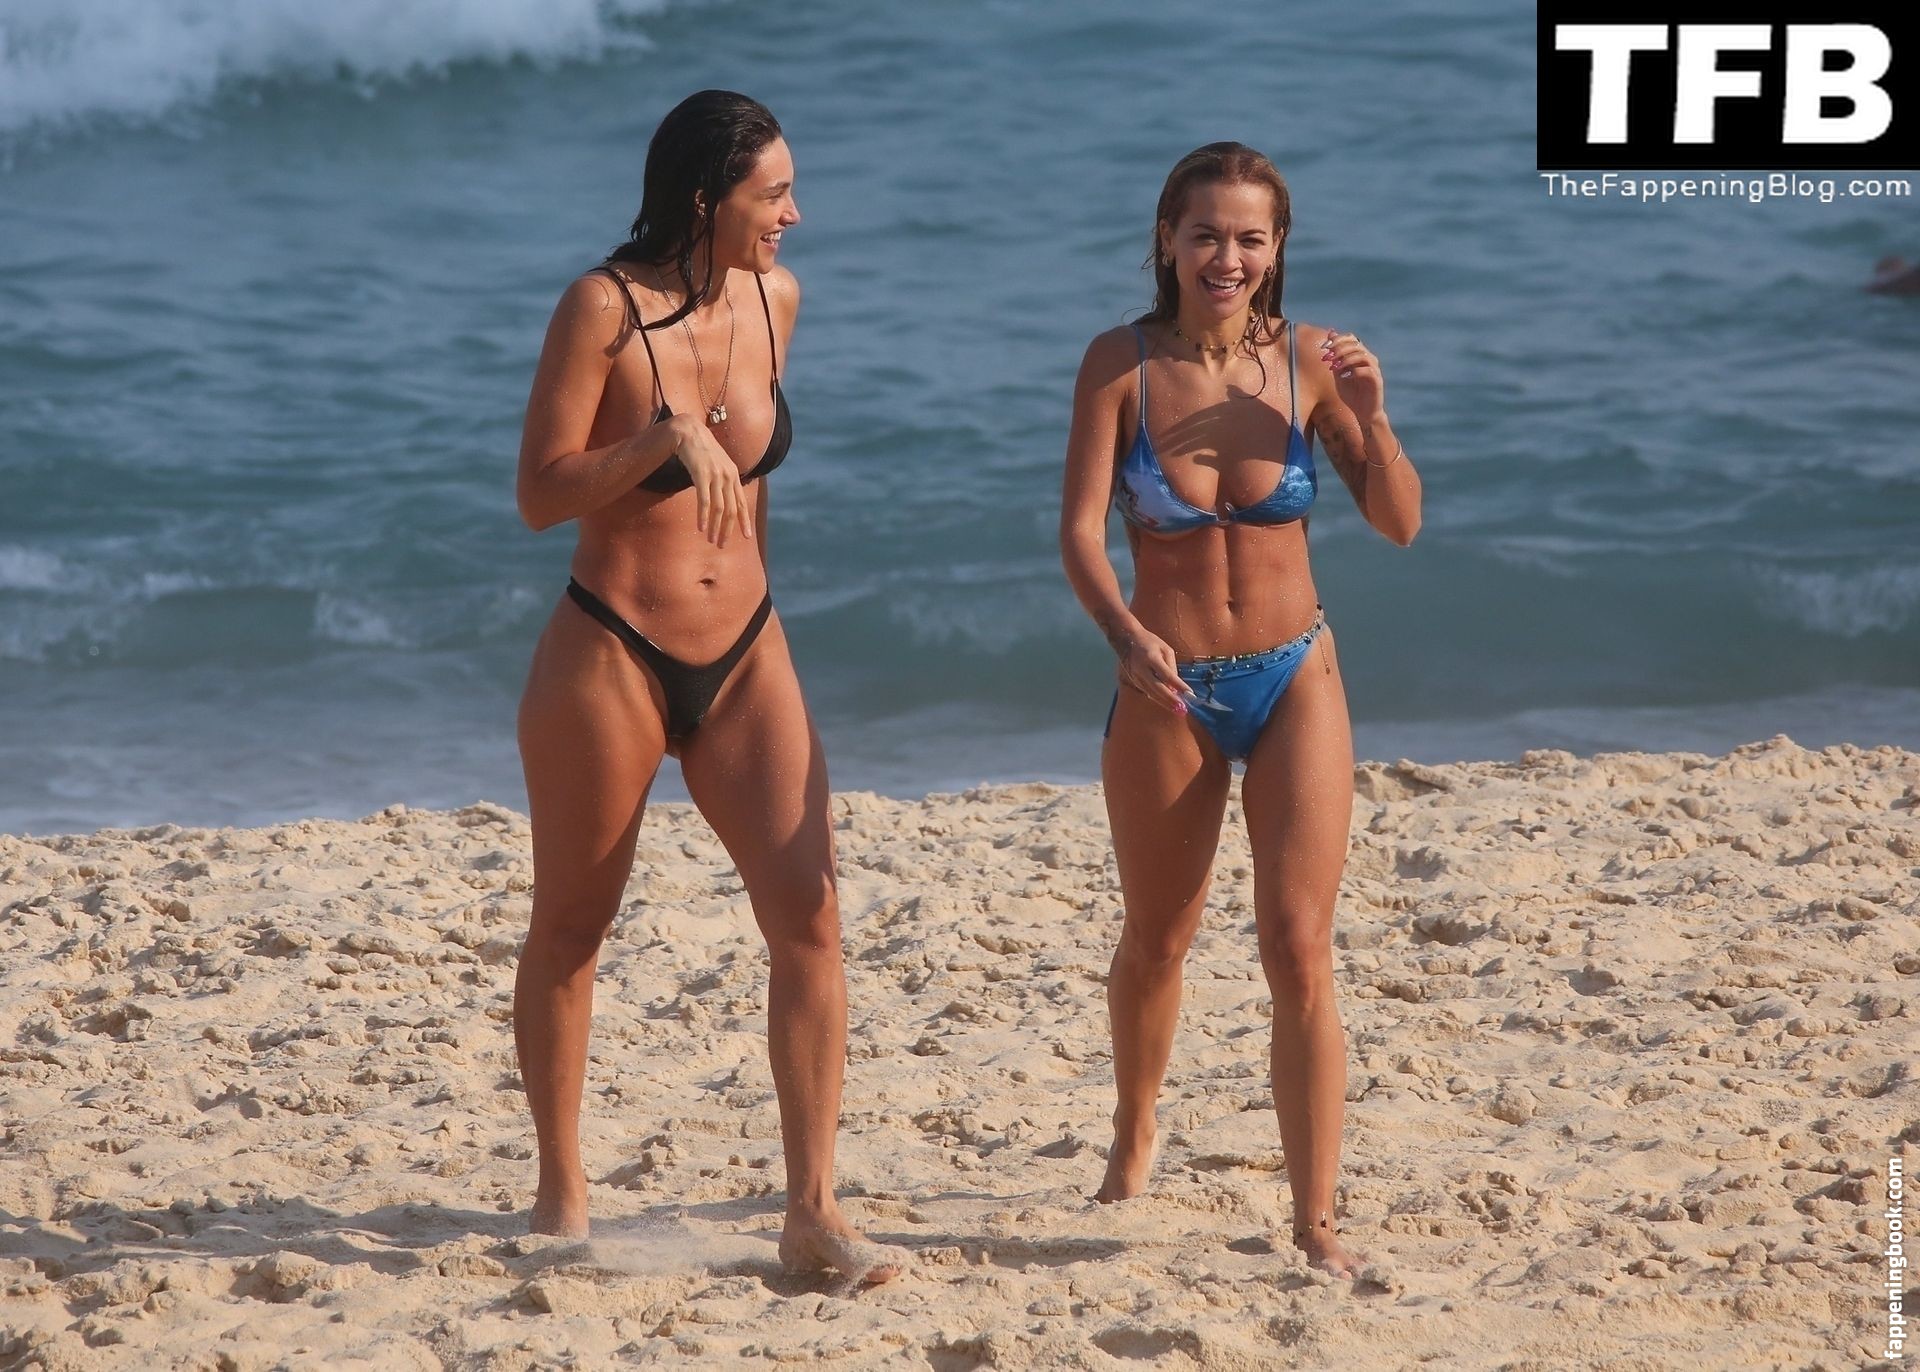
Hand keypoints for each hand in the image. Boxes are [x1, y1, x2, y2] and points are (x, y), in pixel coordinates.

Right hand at [668, 414, 753, 546]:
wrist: (688, 432)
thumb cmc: (701, 450)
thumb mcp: (718, 465)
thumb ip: (723, 480)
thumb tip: (724, 499)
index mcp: (734, 475)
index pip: (742, 503)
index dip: (744, 521)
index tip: (747, 537)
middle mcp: (727, 476)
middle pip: (731, 509)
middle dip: (727, 530)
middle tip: (722, 545)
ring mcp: (715, 475)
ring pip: (718, 508)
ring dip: (715, 527)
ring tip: (711, 540)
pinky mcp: (702, 474)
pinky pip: (704, 500)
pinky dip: (703, 516)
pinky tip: (701, 527)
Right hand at [1116, 626, 1191, 716]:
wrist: (1126, 639)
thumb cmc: (1149, 642)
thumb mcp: (1165, 649)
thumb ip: (1171, 667)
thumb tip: (1176, 685)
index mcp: (1151, 658)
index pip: (1167, 675)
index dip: (1179, 686)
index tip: (1190, 694)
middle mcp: (1142, 669)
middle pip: (1157, 688)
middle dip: (1171, 700)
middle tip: (1182, 709)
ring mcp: (1136, 677)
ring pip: (1152, 694)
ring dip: (1166, 703)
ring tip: (1178, 710)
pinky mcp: (1134, 681)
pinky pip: (1148, 692)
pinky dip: (1159, 699)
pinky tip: (1168, 705)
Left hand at [1320, 329, 1384, 420]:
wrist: (1364, 412)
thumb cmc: (1351, 394)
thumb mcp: (1339, 374)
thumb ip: (1335, 358)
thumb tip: (1329, 337)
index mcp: (1360, 355)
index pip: (1351, 338)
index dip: (1337, 339)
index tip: (1323, 347)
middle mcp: (1369, 359)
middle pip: (1356, 344)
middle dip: (1339, 349)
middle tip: (1327, 358)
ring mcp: (1375, 369)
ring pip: (1362, 355)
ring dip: (1346, 359)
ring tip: (1334, 367)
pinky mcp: (1377, 381)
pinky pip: (1368, 370)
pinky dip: (1354, 371)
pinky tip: (1344, 376)